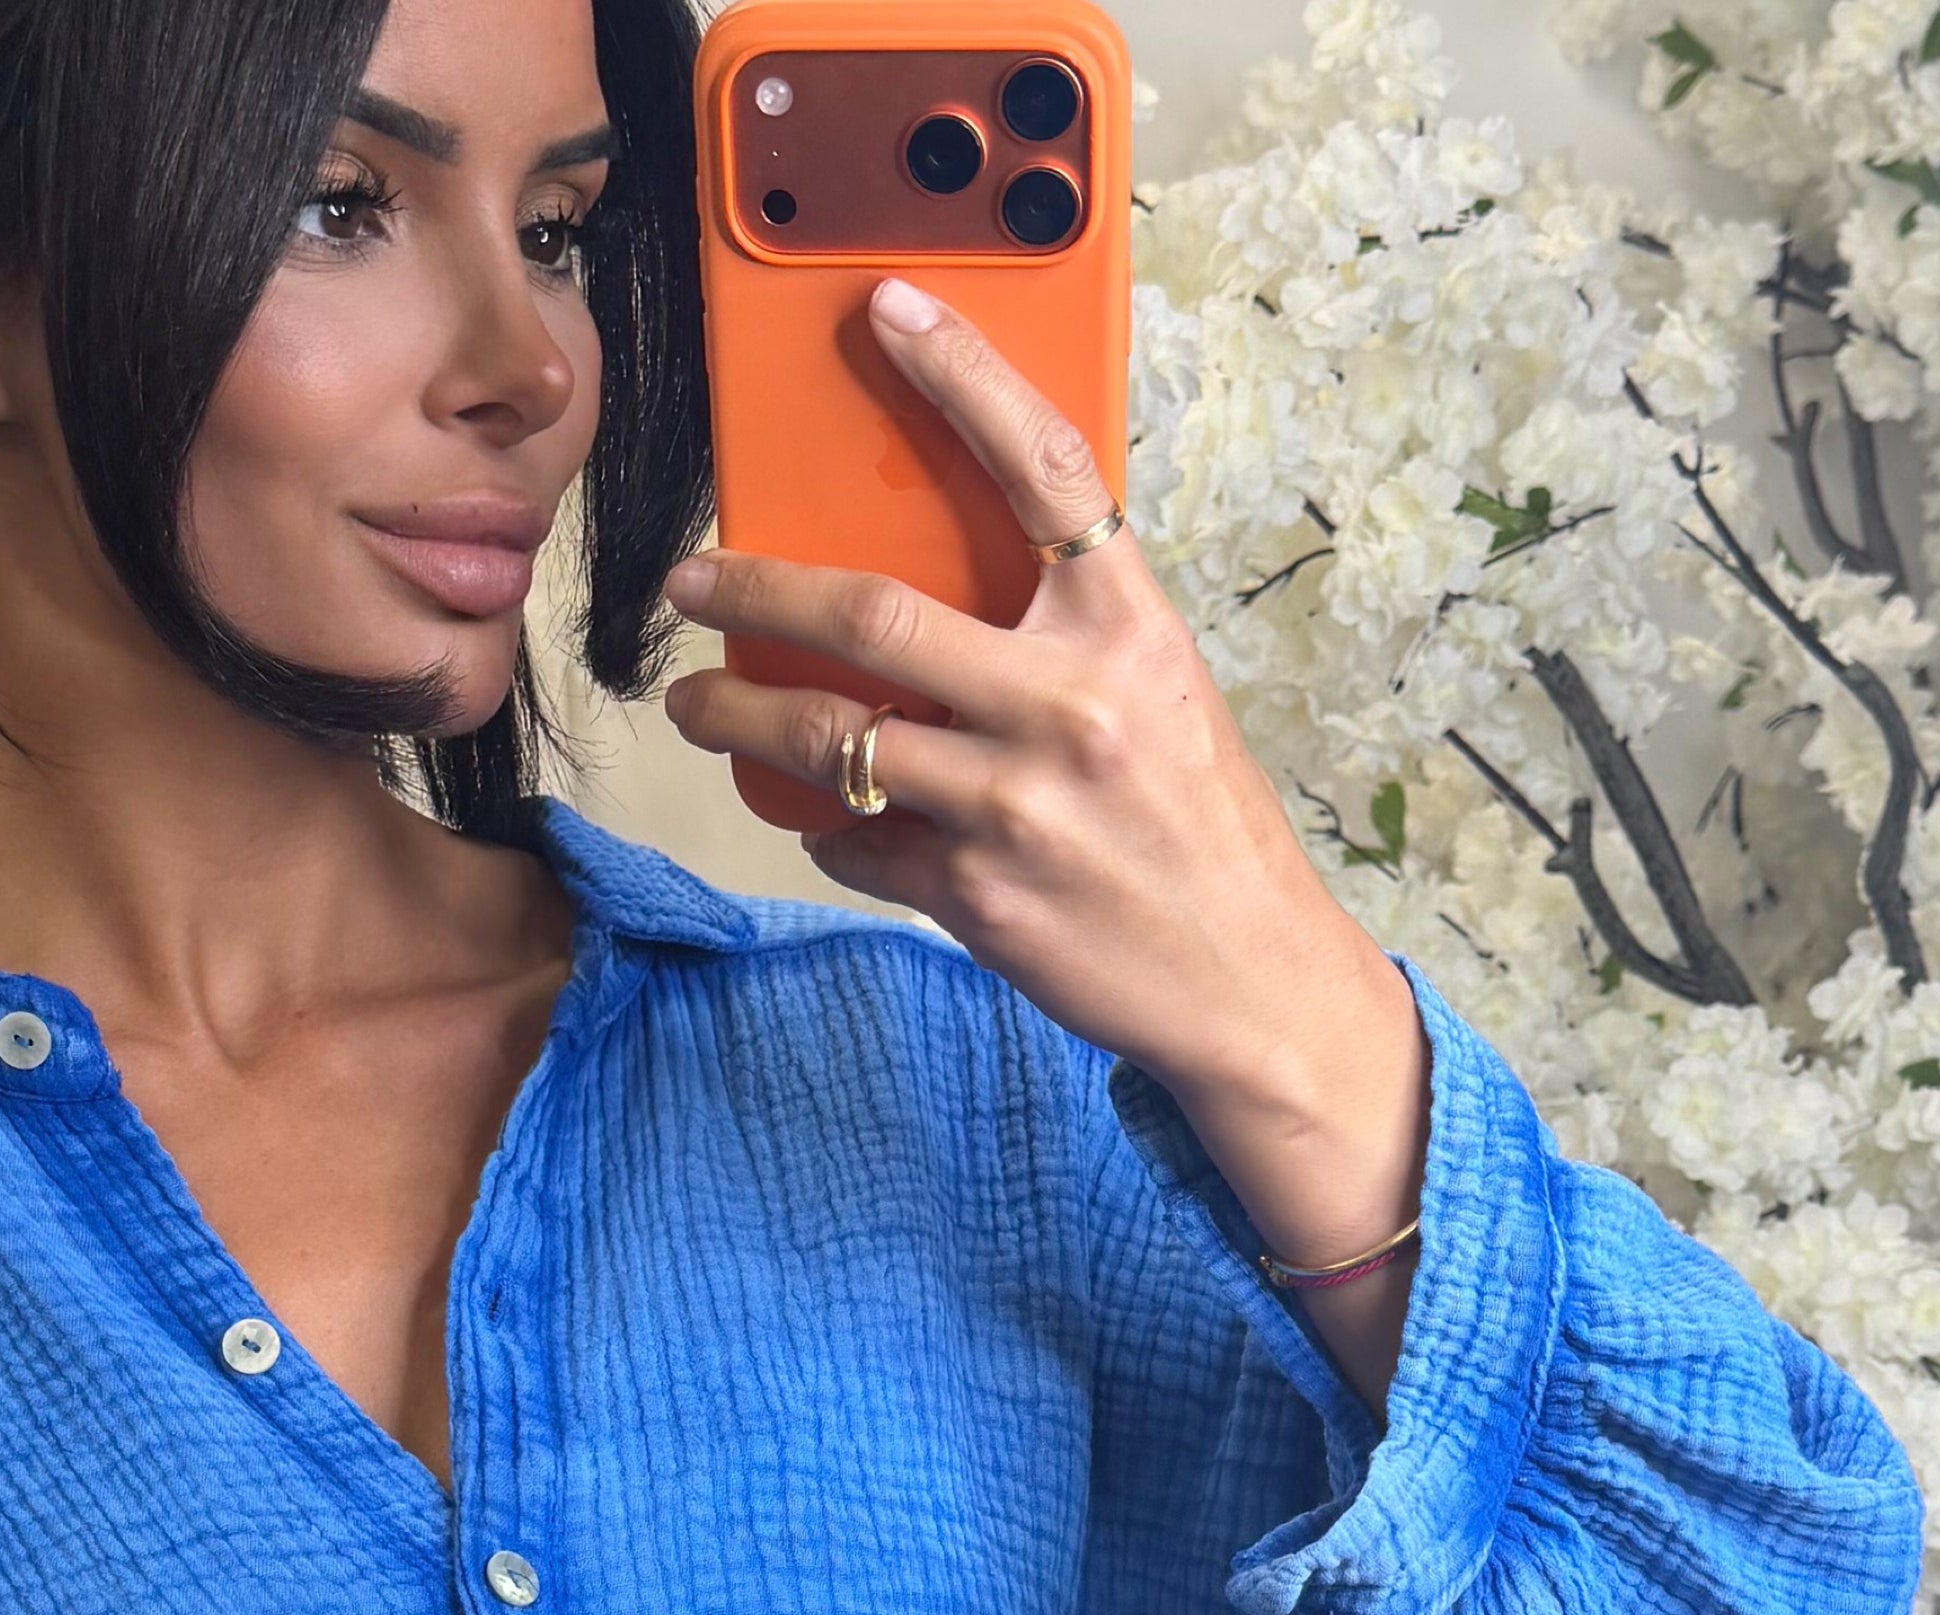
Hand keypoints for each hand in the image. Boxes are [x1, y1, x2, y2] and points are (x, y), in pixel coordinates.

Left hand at [657, 276, 1429, 1378]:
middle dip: (752, 593)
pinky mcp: (975, 895)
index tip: (888, 310)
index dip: (963, 375)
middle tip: (691, 583)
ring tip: (695, 704)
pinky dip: (826, 829)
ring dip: (737, 717)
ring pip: (831, 740)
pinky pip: (857, 843)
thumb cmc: (1194, 823)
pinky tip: (823, 821)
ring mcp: (1016, 804)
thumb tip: (920, 589)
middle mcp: (1071, 703)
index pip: (1040, 467)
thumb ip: (1056, 633)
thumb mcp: (1153, 693)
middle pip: (870, 615)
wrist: (1249, 978)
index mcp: (1126, 626)